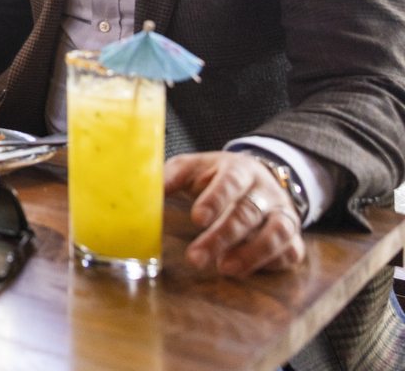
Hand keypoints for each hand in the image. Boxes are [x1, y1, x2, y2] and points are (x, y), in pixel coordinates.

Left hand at [164, 151, 305, 276]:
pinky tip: (248, 271)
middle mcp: (265, 191)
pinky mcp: (292, 237)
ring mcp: (283, 213)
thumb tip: (145, 193)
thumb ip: (170, 177)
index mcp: (239, 169)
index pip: (231, 181)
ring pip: (277, 232)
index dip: (216, 199)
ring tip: (225, 269)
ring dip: (252, 254)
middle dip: (222, 237)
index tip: (197, 219)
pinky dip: (273, 263)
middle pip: (248, 212)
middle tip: (196, 258)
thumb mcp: (192, 168)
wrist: (259, 177)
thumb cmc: (215, 176)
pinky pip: (291, 252)